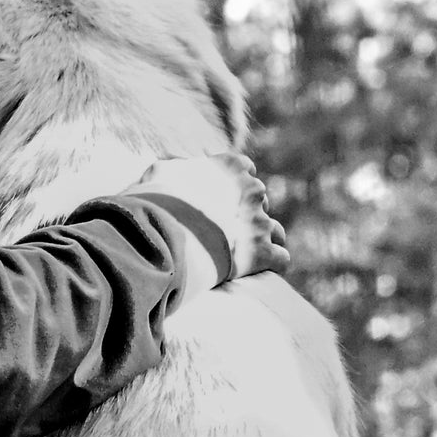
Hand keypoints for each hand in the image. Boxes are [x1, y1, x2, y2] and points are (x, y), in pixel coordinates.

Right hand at [134, 152, 288, 283]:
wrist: (162, 238)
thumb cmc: (155, 204)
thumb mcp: (160, 173)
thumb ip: (178, 167)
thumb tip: (179, 166)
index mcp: (230, 168)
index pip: (246, 169)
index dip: (235, 186)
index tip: (222, 199)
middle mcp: (251, 191)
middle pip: (261, 200)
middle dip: (247, 214)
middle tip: (225, 230)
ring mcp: (259, 223)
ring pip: (276, 229)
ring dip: (263, 239)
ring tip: (242, 253)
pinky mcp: (263, 254)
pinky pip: (281, 258)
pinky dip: (271, 264)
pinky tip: (256, 270)